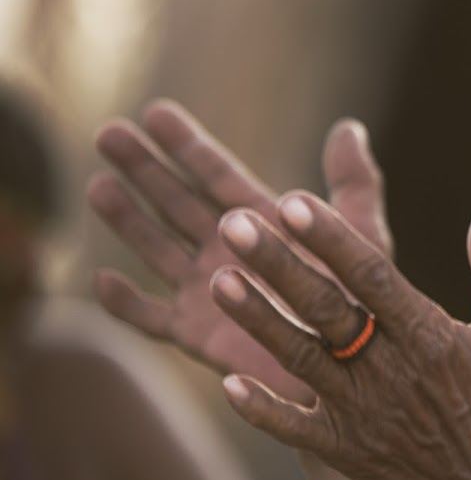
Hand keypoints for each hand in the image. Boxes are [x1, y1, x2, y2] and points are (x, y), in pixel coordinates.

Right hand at [88, 100, 391, 402]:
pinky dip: (125, 305)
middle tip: (108, 132)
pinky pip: (153, 319)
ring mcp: (210, 292)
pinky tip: (100, 281)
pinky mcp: (200, 335)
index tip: (156, 111)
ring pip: (157, 248)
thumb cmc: (365, 300)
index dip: (187, 145)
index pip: (217, 175)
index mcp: (263, 223)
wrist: (356, 368)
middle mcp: (229, 251)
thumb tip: (350, 127)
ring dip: (127, 220)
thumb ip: (354, 182)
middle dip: (144, 169)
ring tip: (97, 185)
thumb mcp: (362, 234)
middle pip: (177, 202)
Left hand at [211, 194, 470, 479]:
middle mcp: (389, 370)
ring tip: (217, 279)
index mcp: (429, 336)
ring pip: (300, 359)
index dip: (331, 239)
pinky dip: (261, 409)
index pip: (371, 276)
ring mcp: (361, 413)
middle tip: (231, 222)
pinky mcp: (345, 450)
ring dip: (257, 320)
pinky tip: (226, 382)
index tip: (293, 201)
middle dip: (277, 264)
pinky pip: (294, 430)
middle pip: (324, 309)